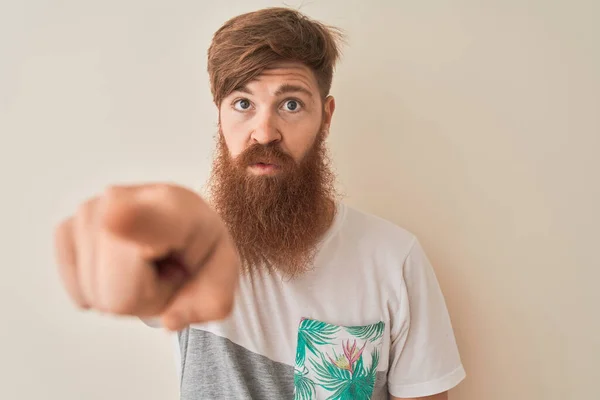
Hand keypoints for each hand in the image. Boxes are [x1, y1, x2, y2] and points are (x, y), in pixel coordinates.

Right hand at [54, 183, 239, 330]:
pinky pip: (76, 286)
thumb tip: (169, 320)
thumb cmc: (202, 251)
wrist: (182, 224)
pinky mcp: (67, 226)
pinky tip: (120, 266)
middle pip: (117, 294)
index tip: (114, 220)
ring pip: (95, 295)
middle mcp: (124, 199)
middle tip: (166, 272)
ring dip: (122, 293)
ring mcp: (90, 211)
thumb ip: (210, 303)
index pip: (144, 217)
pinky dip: (99, 288)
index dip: (129, 223)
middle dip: (145, 299)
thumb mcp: (222, 277)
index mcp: (175, 208)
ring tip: (146, 265)